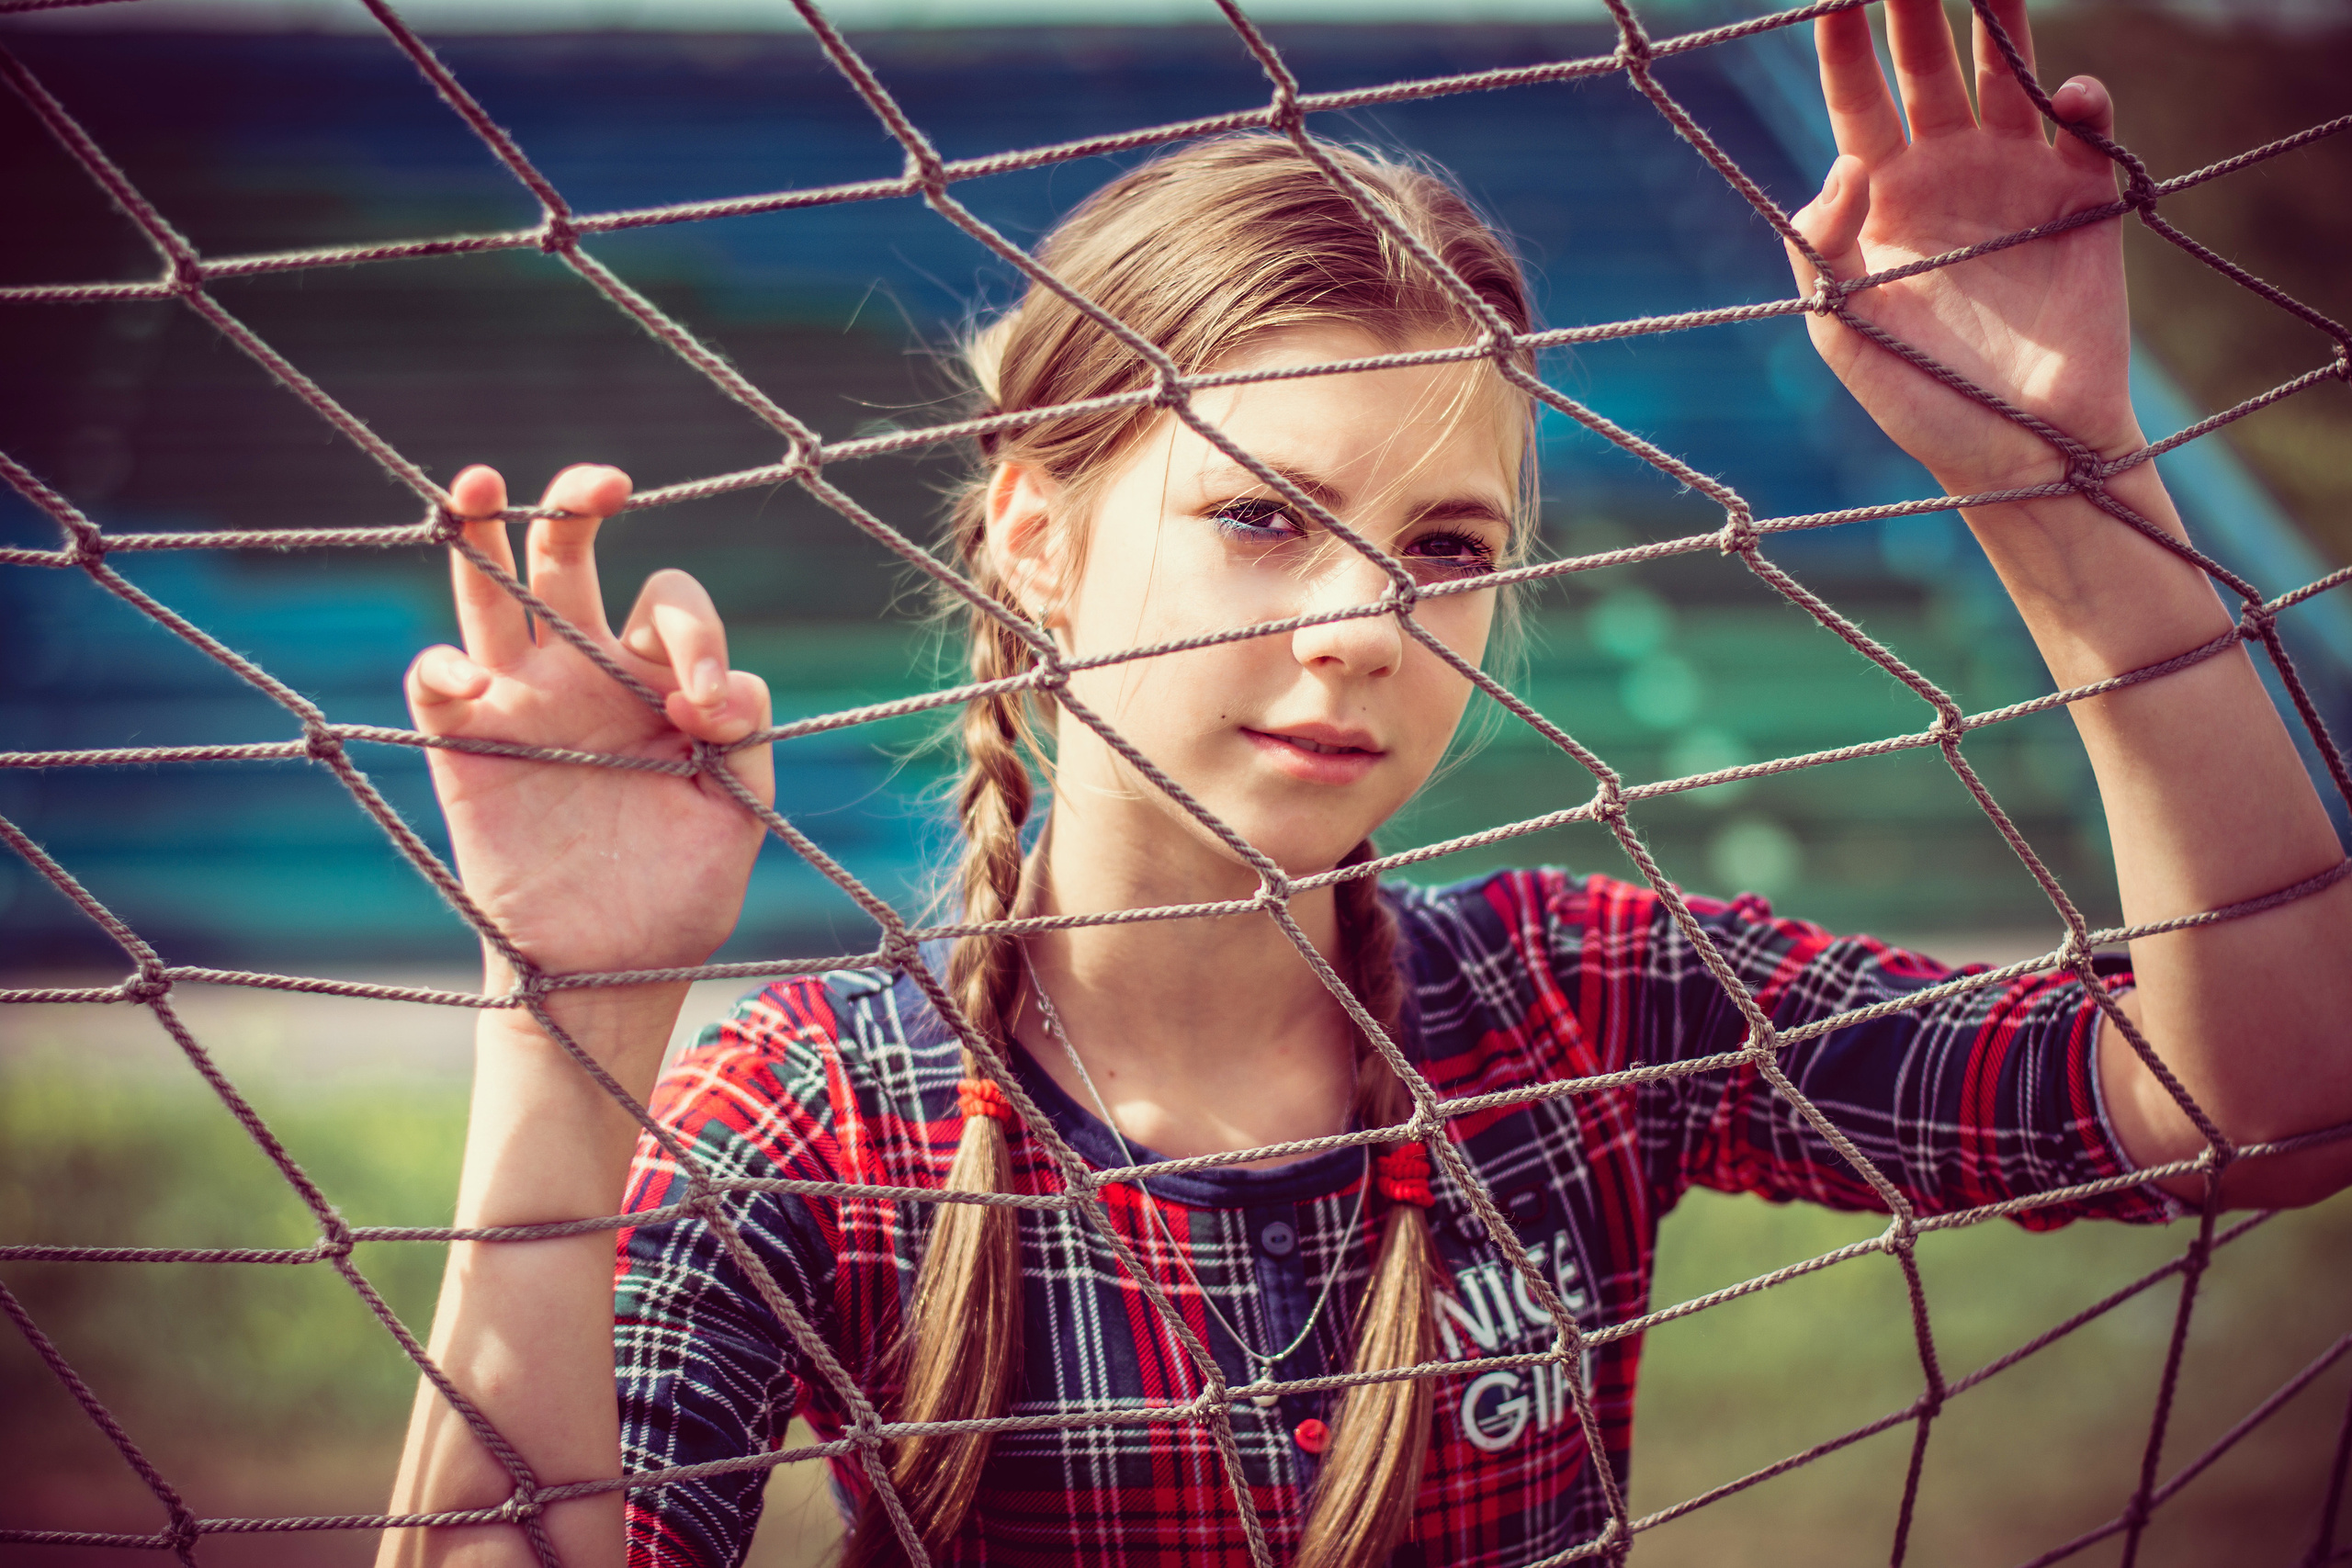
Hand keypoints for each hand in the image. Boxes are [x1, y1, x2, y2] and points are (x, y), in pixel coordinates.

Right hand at [404, 464, 773, 988]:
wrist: (616, 969)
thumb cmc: (682, 885)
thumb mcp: (742, 811)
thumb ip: (748, 740)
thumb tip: (721, 688)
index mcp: (656, 678)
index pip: (668, 606)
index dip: (693, 634)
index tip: (706, 708)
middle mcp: (583, 671)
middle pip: (567, 560)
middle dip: (580, 505)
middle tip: (608, 483)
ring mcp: (520, 702)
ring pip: (487, 594)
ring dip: (480, 534)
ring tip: (482, 482)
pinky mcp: (467, 747)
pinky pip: (437, 684)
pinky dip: (443, 668)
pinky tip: (470, 677)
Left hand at [1787, 0, 2141, 493]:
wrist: (2020, 453)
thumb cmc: (1921, 401)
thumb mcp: (1843, 331)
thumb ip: (1820, 249)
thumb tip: (1840, 165)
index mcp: (1882, 198)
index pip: (1857, 99)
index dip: (1845, 44)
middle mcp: (1948, 173)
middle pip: (1928, 66)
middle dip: (1918, 7)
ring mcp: (2019, 179)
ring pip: (2009, 76)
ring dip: (2002, 21)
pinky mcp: (2083, 201)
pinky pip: (2083, 130)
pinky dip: (2078, 101)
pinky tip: (2066, 93)